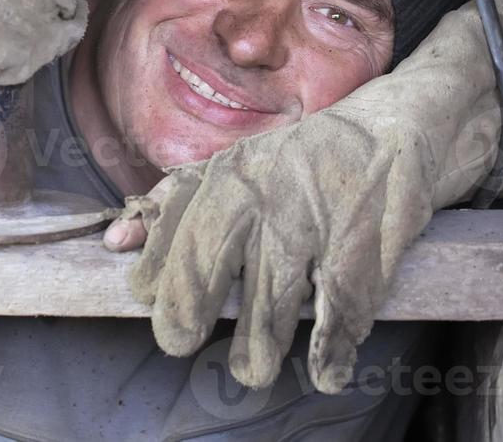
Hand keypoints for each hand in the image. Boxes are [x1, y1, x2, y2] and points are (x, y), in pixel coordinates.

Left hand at [109, 113, 433, 393]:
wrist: (389, 131)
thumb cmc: (297, 162)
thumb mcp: (231, 168)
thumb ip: (172, 204)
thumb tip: (113, 242)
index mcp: (228, 178)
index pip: (176, 235)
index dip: (158, 277)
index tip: (150, 303)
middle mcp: (265, 198)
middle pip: (210, 265)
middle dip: (188, 313)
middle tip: (179, 343)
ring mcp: (313, 225)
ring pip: (272, 303)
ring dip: (257, 347)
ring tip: (250, 370)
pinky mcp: (360, 250)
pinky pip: (337, 313)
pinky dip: (328, 352)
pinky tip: (324, 372)